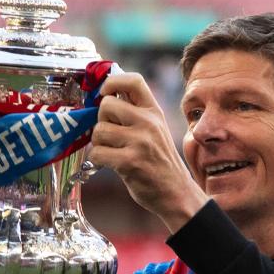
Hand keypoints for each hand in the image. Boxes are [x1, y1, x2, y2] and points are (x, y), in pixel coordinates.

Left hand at [89, 72, 205, 233]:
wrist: (176, 193)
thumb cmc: (160, 161)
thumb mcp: (155, 129)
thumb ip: (135, 112)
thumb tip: (104, 97)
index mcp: (155, 111)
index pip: (133, 80)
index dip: (112, 82)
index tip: (104, 94)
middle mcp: (149, 122)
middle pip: (106, 105)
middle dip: (101, 120)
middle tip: (111, 135)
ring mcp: (140, 142)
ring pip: (99, 130)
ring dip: (99, 143)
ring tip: (112, 151)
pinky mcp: (130, 162)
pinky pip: (97, 153)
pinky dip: (98, 160)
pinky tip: (110, 164)